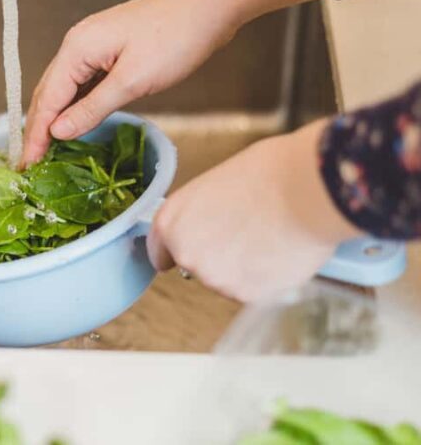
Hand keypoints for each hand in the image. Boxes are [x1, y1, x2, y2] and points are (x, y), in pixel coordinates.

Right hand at [22, 0, 324, 166]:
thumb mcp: (133, 81)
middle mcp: (77, 44)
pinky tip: (74, 125)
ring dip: (55, 119)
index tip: (26, 165)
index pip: (47, 99)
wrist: (211, 8)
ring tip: (45, 152)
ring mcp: (92, 46)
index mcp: (77, 48)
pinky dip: (75, 107)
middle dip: (38, 129)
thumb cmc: (176, 40)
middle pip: (48, 93)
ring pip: (64, 89)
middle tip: (30, 165)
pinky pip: (83, 84)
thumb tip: (58, 132)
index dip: (34, 135)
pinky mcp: (109, 52)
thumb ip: (92, 108)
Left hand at [148, 120, 360, 301]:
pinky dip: (265, 277)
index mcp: (171, 220)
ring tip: (268, 236)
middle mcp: (186, 253)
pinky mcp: (246, 295)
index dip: (175, 250)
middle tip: (245, 232)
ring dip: (242, 267)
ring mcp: (215, 278)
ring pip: (226, 279)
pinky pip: (253, 289)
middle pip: (195, 265)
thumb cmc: (269, 173)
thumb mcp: (217, 184)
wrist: (308, 190)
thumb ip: (202, 212)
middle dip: (216, 255)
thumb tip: (210, 223)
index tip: (184, 252)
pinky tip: (279, 251)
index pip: (159, 249)